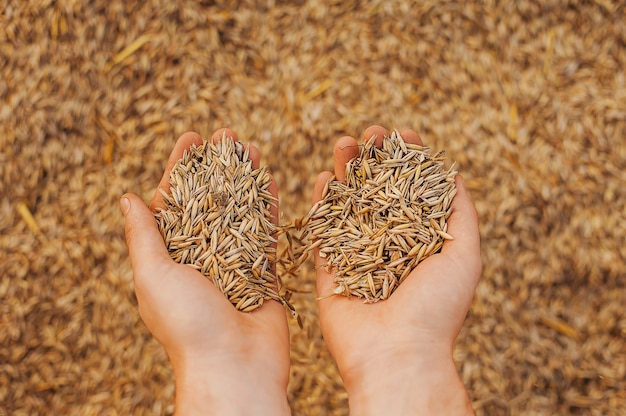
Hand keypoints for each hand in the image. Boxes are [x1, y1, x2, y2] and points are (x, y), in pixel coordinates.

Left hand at [121, 130, 290, 415]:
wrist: (234, 366)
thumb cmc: (186, 325)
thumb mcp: (153, 275)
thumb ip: (144, 236)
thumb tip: (127, 198)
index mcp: (171, 254)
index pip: (175, 200)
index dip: (182, 167)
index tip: (192, 137)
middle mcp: (202, 254)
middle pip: (210, 198)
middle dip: (218, 165)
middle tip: (227, 134)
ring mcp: (235, 261)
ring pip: (240, 210)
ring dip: (244, 178)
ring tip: (251, 148)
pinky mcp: (264, 271)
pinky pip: (267, 232)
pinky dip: (268, 206)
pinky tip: (270, 180)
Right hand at [313, 125, 480, 414]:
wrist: (397, 356)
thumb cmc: (437, 309)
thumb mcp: (465, 256)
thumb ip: (461, 215)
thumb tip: (454, 175)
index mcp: (420, 242)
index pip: (412, 191)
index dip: (408, 160)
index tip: (404, 133)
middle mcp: (387, 246)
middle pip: (377, 191)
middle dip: (374, 159)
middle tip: (370, 133)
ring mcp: (356, 257)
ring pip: (348, 205)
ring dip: (345, 172)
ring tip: (344, 142)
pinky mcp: (328, 272)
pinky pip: (321, 233)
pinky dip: (320, 204)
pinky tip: (321, 178)